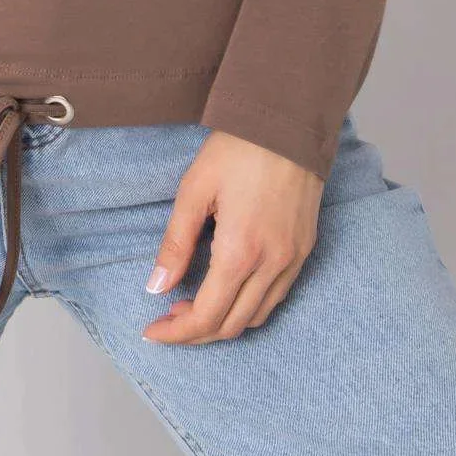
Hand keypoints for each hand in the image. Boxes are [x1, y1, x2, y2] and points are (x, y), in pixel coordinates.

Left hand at [142, 129, 322, 345]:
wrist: (289, 123)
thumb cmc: (238, 149)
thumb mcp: (194, 189)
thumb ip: (175, 243)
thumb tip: (157, 288)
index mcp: (240, 251)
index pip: (207, 316)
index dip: (177, 333)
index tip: (151, 331)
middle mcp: (272, 264)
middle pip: (232, 325)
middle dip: (196, 332)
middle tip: (167, 318)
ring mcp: (293, 259)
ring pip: (257, 316)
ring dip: (223, 322)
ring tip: (193, 305)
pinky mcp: (305, 249)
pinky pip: (277, 296)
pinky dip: (249, 306)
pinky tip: (228, 290)